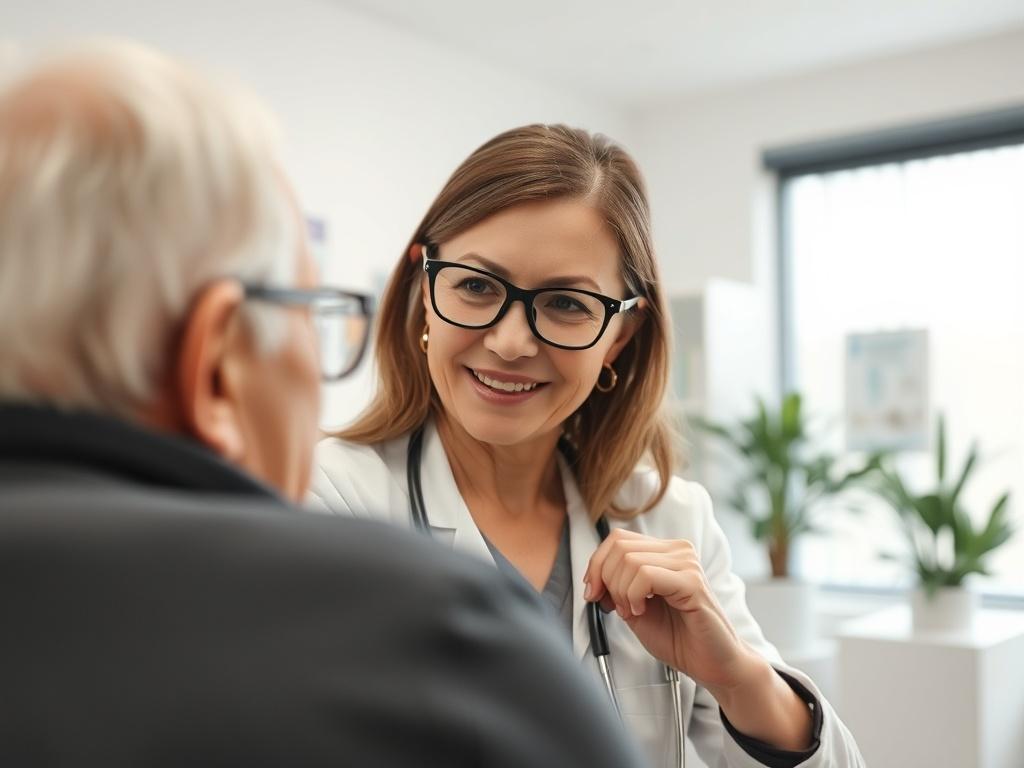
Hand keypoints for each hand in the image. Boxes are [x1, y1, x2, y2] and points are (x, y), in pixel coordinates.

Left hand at [583, 528, 762, 694]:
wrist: (713, 665)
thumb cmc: (679, 638)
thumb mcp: (635, 609)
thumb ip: (616, 589)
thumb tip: (594, 578)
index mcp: (664, 552)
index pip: (618, 539)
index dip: (597, 565)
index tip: (593, 593)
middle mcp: (678, 551)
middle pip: (619, 547)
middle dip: (605, 580)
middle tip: (616, 607)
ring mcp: (687, 563)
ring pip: (630, 560)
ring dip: (621, 592)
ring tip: (634, 611)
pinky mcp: (692, 581)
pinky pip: (646, 575)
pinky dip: (634, 596)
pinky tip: (643, 611)